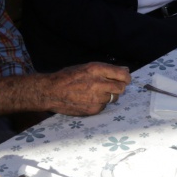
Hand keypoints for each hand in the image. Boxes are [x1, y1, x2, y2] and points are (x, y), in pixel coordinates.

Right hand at [0, 61, 130, 116]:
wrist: (51, 92)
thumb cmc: (67, 77)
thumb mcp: (86, 67)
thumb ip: (106, 69)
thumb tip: (125, 70)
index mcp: (96, 70)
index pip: (122, 75)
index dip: (126, 77)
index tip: (125, 79)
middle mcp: (99, 84)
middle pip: (121, 88)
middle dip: (119, 87)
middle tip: (111, 86)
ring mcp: (97, 98)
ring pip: (113, 98)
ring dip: (108, 95)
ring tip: (95, 93)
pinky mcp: (93, 109)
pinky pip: (104, 106)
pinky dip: (100, 103)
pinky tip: (88, 100)